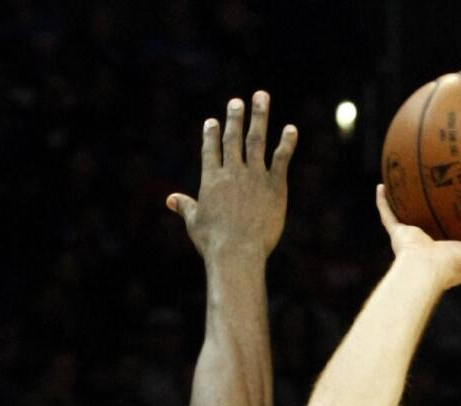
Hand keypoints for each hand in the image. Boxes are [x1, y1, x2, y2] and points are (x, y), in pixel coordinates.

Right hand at [168, 90, 296, 260]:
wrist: (237, 252)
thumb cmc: (213, 243)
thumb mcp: (194, 223)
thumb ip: (185, 206)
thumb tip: (170, 200)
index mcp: (211, 180)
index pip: (210, 150)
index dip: (211, 134)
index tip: (212, 121)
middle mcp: (232, 172)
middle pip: (233, 138)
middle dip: (234, 118)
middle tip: (236, 101)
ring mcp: (254, 176)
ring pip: (256, 140)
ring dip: (259, 117)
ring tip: (261, 97)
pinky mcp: (274, 185)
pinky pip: (281, 158)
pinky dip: (286, 142)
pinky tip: (290, 129)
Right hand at [375, 184, 460, 288]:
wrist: (425, 271)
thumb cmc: (454, 267)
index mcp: (448, 249)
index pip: (455, 232)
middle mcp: (428, 241)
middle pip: (431, 218)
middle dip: (434, 204)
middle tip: (442, 182)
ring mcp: (411, 236)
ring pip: (408, 212)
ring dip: (406, 198)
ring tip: (408, 177)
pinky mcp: (397, 233)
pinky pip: (388, 213)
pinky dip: (383, 200)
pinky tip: (383, 182)